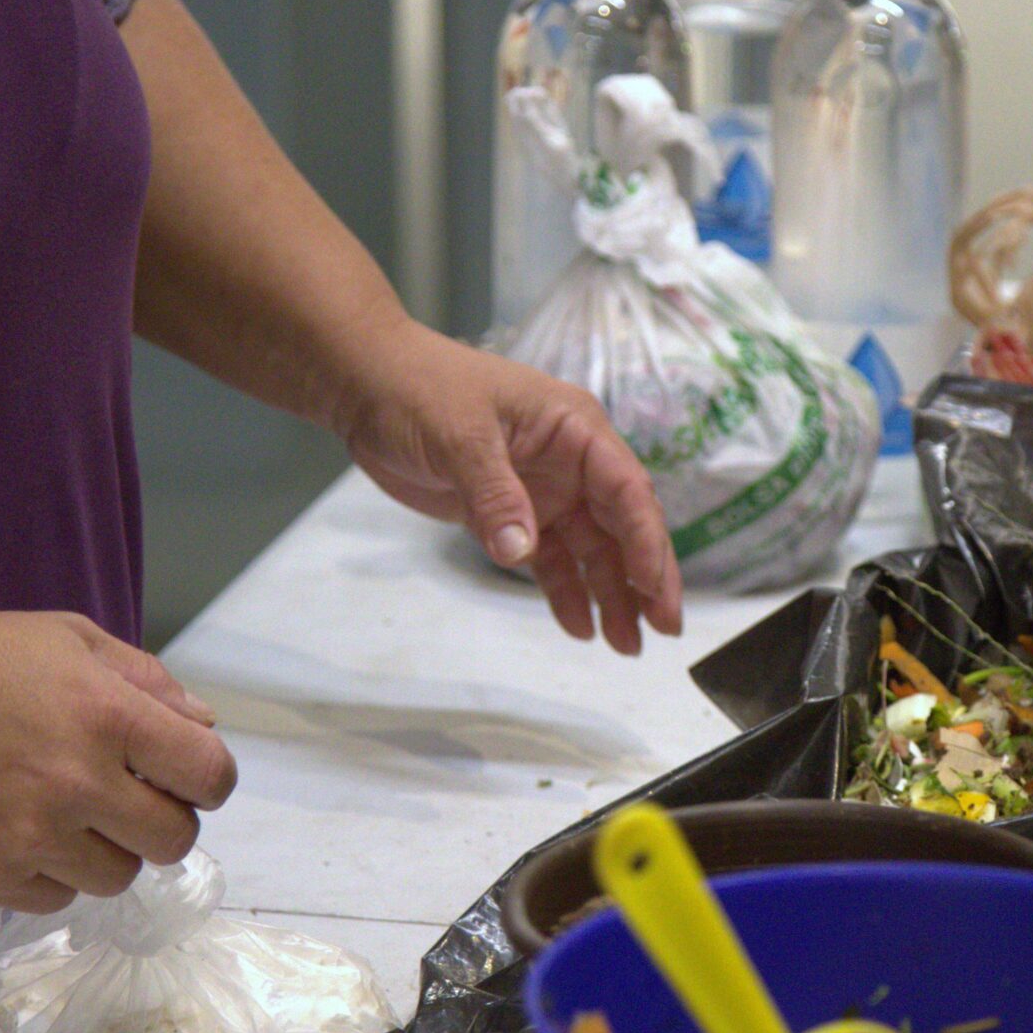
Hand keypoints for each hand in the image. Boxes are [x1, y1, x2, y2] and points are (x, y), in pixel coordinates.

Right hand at [0, 607, 235, 912]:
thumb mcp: (73, 639)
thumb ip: (149, 681)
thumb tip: (206, 725)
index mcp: (107, 717)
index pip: (209, 776)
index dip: (209, 779)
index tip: (188, 776)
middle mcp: (73, 784)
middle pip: (173, 841)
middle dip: (164, 819)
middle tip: (130, 795)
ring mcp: (26, 838)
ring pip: (117, 877)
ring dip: (108, 848)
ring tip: (70, 810)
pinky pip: (55, 899)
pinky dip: (52, 873)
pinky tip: (26, 830)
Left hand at [339, 325, 682, 653]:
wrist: (367, 386)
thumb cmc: (420, 388)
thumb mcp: (460, 435)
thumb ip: (494, 494)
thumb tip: (522, 550)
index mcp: (574, 429)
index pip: (626, 488)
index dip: (645, 539)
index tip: (652, 588)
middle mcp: (571, 462)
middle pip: (622, 525)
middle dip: (645, 577)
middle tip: (664, 629)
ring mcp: (544, 490)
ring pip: (591, 550)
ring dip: (610, 595)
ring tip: (624, 646)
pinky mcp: (512, 514)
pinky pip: (550, 560)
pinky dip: (565, 592)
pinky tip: (578, 627)